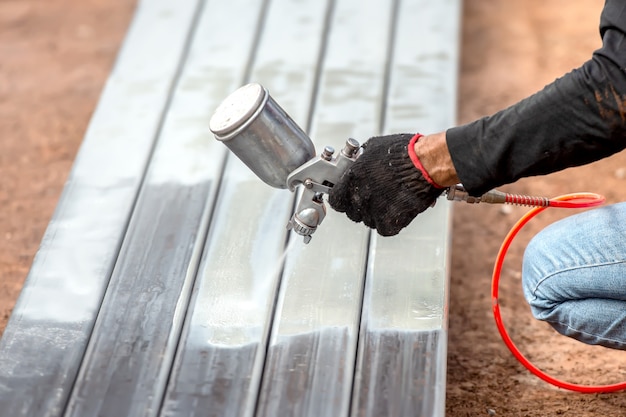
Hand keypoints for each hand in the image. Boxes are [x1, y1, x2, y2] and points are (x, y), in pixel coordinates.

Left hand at [328, 133, 444, 235]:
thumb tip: (357, 161)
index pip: (336, 199)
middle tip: (375, 196)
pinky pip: (384, 229)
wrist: (426, 164)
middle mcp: (360, 196)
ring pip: (368, 220)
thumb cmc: (405, 152)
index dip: (342, 198)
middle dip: (361, 205)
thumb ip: (361, 160)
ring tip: (390, 200)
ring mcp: (374, 210)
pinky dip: (390, 223)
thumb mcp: (374, 147)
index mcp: (352, 178)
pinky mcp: (390, 222)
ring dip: (376, 214)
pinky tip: (397, 210)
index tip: (347, 197)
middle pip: (352, 212)